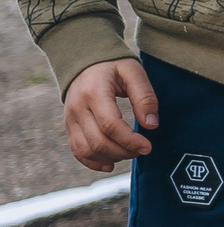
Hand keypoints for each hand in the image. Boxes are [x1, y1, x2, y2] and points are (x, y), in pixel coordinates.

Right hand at [63, 58, 156, 172]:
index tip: (148, 147)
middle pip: (98, 141)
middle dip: (124, 151)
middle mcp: (77, 109)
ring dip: (111, 158)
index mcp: (94, 93)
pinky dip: (93, 162)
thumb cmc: (113, 65)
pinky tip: (111, 164)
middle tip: (143, 150)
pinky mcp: (69, 127)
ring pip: (86, 150)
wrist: (83, 61)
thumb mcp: (133, 72)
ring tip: (131, 154)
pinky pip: (77, 151)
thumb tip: (151, 126)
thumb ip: (144, 97)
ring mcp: (70, 119)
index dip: (130, 140)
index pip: (110, 125)